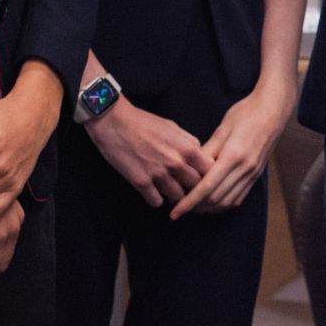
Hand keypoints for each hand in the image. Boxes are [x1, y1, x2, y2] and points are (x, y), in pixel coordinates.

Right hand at [86, 98, 211, 208]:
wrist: (115, 122)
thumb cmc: (144, 122)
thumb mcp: (174, 127)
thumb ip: (189, 143)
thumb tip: (200, 156)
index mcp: (188, 148)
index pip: (210, 171)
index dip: (208, 176)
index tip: (202, 178)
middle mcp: (176, 163)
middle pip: (196, 188)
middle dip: (193, 189)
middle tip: (186, 189)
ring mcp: (158, 174)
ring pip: (177, 198)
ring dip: (174, 196)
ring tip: (169, 191)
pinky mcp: (141, 182)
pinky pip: (156, 202)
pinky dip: (155, 199)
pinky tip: (152, 192)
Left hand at [172, 83, 293, 217]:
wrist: (273, 110)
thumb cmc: (246, 113)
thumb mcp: (222, 128)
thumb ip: (206, 151)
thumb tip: (190, 169)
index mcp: (233, 155)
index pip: (207, 187)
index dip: (189, 202)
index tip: (175, 212)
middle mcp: (245, 168)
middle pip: (216, 199)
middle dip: (196, 207)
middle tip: (179, 208)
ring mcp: (252, 173)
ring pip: (227, 202)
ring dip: (209, 208)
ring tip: (193, 206)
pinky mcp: (256, 175)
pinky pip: (238, 198)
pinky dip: (223, 204)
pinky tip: (212, 201)